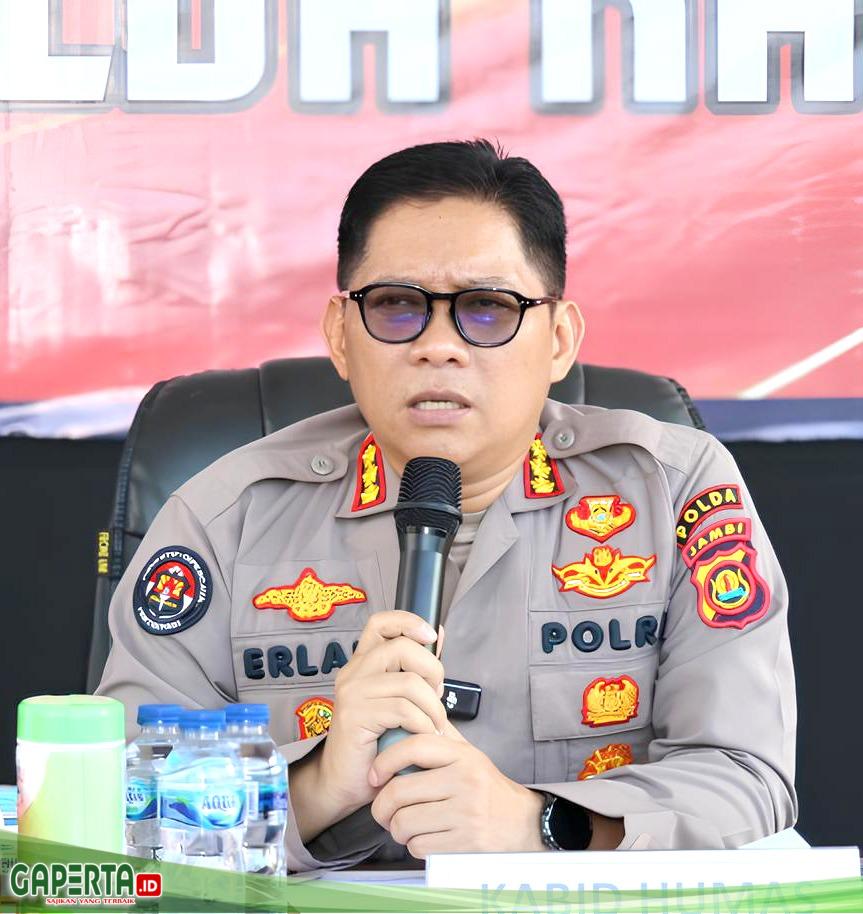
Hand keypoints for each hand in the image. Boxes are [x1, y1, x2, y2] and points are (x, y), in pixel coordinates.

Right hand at [292, 611, 447, 840]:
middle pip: (402, 647)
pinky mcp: (356, 716)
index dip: (409, 621)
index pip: (381, 622)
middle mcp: (353, 672)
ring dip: (433, 706)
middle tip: (437, 696)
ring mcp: (352, 693)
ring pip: (409, 682)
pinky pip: (403, 710)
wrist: (343, 783)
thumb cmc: (374, 744)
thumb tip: (437, 633)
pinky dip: (423, 723)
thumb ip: (414, 669)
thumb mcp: (397, 699)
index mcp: (362, 663)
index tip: (430, 637)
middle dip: (432, 670)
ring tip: (435, 724)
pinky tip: (423, 735)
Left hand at [368, 721, 545, 857]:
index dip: (385, 760)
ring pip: (404, 823)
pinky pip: (418, 846)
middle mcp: (464, 781)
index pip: (414, 747)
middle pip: (399, 792)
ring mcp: (465, 813)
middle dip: (381, 806)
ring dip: (396, 829)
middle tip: (382, 810)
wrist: (522, 822)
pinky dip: (413, 845)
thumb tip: (408, 716)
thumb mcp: (469, 755)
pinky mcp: (465, 843)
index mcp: (462, 755)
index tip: (374, 774)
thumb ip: (441, 738)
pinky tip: (422, 838)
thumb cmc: (486, 787)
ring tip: (403, 825)